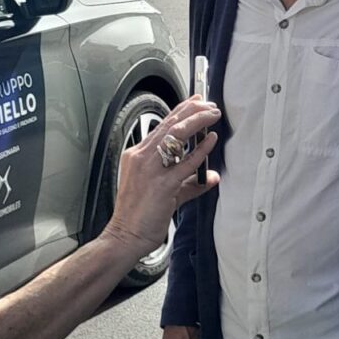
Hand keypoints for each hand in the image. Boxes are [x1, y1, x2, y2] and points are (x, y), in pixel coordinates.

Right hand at [102, 95, 219, 259]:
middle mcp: (141, 158)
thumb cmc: (138, 215)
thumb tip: (210, 177)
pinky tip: (211, 139)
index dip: (180, 111)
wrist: (126, 236)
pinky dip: (201, 149)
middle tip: (209, 104)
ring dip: (198, 121)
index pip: (161, 126)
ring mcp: (151, 170)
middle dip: (192, 110)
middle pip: (170, 125)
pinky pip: (186, 162)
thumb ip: (189, 183)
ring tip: (213, 114)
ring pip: (177, 136)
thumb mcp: (164, 192)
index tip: (195, 102)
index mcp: (137, 156)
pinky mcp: (162, 185)